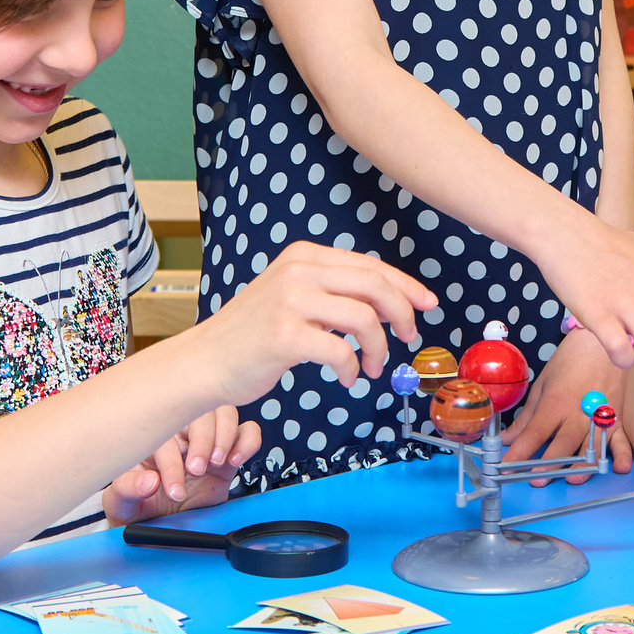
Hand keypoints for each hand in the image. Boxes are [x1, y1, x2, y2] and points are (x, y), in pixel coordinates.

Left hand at [103, 404, 261, 523]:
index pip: (165, 435)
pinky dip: (247, 441)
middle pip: (197, 409)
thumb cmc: (137, 507)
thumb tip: (148, 481)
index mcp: (150, 438)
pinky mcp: (228, 452)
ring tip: (216, 462)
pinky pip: (247, 431)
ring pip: (224, 413)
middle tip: (197, 471)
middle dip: (201, 440)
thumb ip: (127, 491)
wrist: (159, 523)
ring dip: (224, 436)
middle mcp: (178, 432)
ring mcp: (206, 439)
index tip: (175, 490)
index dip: (172, 463)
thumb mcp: (121, 504)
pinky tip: (235, 460)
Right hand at [192, 241, 433, 403]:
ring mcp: (290, 302)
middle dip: (403, 313)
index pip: (370, 266)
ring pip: (364, 319)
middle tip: (410, 337)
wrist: (206, 361)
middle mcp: (298, 271)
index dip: (406, 286)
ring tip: (372, 367)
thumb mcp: (292, 295)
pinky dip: (354, 369)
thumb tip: (389, 301)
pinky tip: (349, 377)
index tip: (427, 304)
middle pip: (375, 285)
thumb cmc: (253, 335)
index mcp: (304, 256)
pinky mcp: (285, 336)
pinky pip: (341, 352)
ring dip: (379, 349)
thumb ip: (332, 291)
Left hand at [502, 328, 629, 483]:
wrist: (602, 341)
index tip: (506, 467)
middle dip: (547, 465)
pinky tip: (619, 469)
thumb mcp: (543, 384)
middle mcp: (578, 412)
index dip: (519, 453)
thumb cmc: (570, 360)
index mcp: (555, 403)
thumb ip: (527, 415)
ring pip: (591, 447)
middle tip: (535, 480)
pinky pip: (621, 440)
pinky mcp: (617, 417)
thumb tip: (509, 437)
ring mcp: (600, 416)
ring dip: (582, 466)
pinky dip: (622, 455)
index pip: (534, 434)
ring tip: (571, 480)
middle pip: (562, 444)